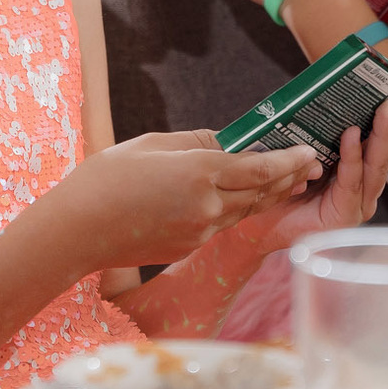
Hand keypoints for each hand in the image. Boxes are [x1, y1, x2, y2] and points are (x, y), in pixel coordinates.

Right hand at [36, 130, 319, 272]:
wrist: (77, 231)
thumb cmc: (105, 179)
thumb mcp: (151, 145)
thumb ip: (195, 142)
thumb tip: (226, 142)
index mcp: (198, 173)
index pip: (258, 168)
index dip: (288, 161)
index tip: (308, 151)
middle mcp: (206, 206)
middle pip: (260, 192)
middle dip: (287, 178)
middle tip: (310, 164)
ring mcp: (199, 231)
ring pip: (244, 210)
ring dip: (268, 195)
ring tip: (288, 180)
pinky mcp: (189, 245)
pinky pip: (222, 223)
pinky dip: (237, 208)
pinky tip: (241, 198)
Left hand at [251, 89, 387, 250]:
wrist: (259, 223)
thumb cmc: (282, 184)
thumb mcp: (308, 148)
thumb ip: (324, 130)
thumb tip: (333, 89)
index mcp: (362, 169)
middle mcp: (366, 186)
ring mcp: (358, 203)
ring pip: (377, 164)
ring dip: (384, 133)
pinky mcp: (344, 215)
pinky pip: (350, 181)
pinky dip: (352, 157)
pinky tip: (352, 135)